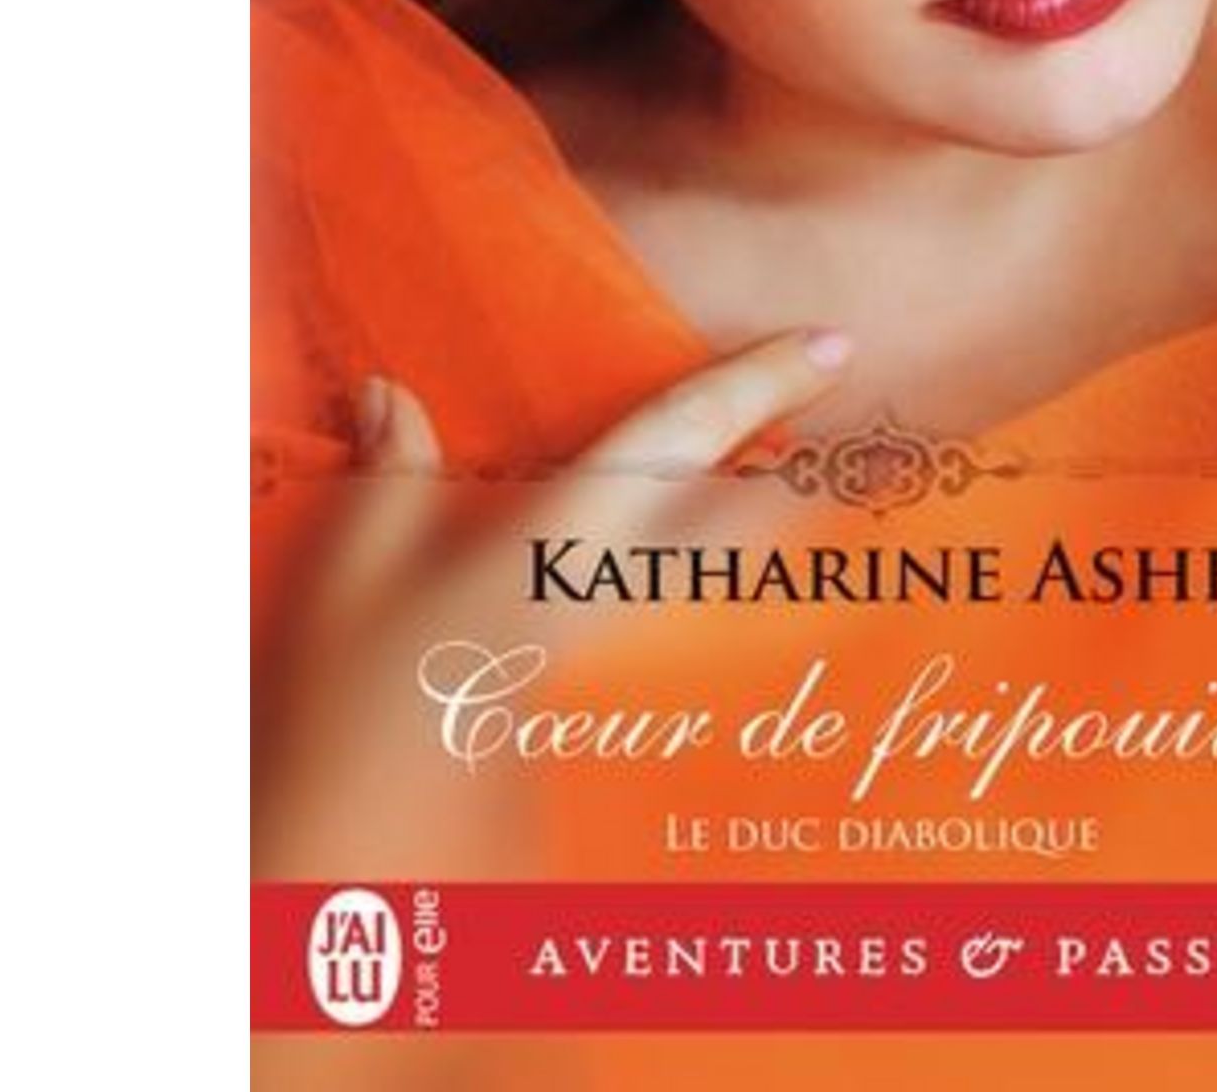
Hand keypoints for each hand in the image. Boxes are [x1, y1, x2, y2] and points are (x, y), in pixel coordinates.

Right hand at [252, 327, 853, 881]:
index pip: (677, 441)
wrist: (363, 871)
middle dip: (814, 484)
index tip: (834, 345)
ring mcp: (626, 670)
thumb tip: (394, 388)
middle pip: (756, 530)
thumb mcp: (349, 577)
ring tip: (821, 501)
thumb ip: (392, 480)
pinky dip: (725, 610)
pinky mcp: (614, 719)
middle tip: (868, 444)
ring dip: (778, 545)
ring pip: (738, 590)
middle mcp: (615, 603)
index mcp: (556, 547)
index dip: (755, 384)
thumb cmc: (347, 713)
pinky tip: (731, 608)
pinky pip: (692, 648)